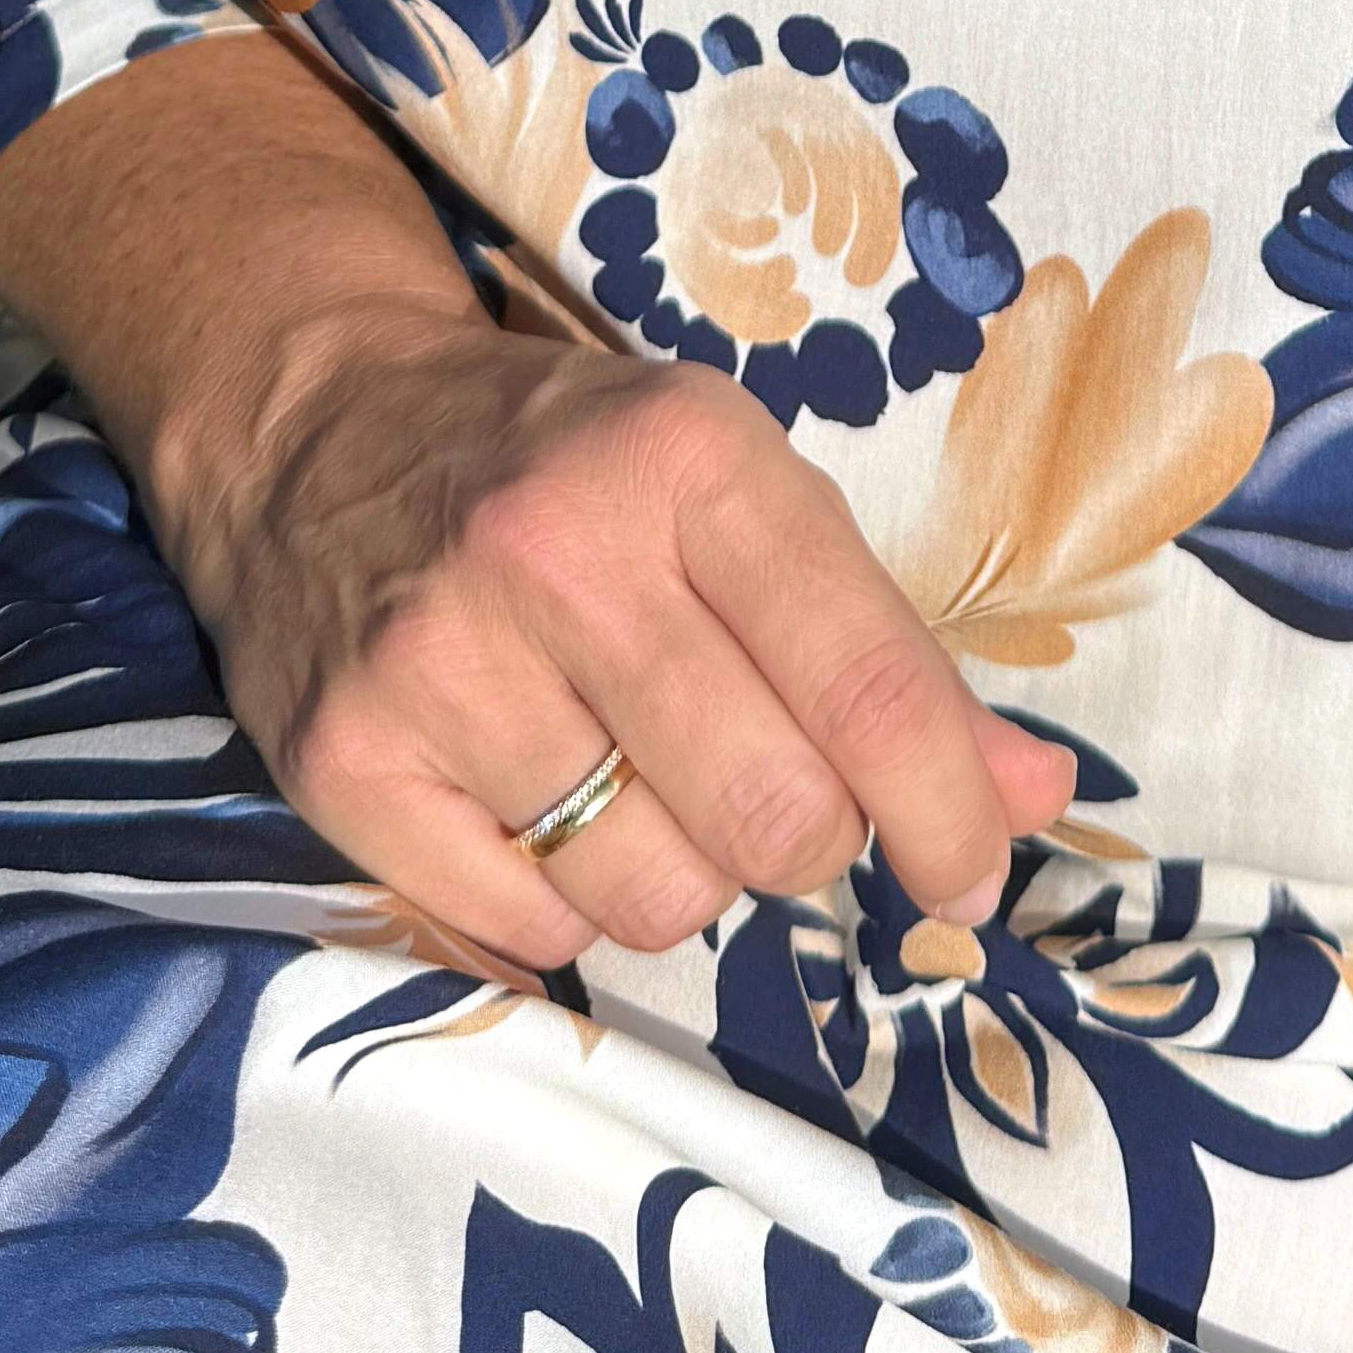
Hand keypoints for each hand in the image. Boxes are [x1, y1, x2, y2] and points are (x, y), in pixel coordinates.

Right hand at [166, 296, 1076, 970]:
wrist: (314, 422)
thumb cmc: (567, 463)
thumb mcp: (740, 494)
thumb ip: (890, 652)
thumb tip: (1038, 794)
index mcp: (689, 459)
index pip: (867, 688)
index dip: (947, 814)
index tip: (971, 874)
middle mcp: (558, 551)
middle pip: (772, 815)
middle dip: (803, 841)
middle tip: (769, 796)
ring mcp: (436, 660)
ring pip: (650, 897)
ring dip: (678, 877)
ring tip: (637, 786)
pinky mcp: (343, 762)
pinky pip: (525, 930)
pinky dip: (560, 905)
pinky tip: (538, 809)